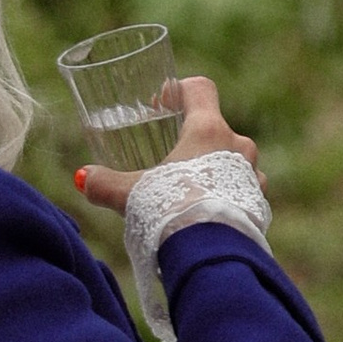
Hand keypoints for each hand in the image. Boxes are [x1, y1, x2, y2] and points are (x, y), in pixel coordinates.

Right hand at [74, 74, 262, 214]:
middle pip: (217, 127)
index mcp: (208, 130)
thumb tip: (83, 179)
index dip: (180, 91)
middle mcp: (238, 146)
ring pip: (235, 161)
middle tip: (172, 157)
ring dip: (216, 169)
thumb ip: (105, 183)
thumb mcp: (131, 194)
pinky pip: (245, 191)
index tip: (162, 104)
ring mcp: (253, 174)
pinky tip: (208, 213)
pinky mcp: (259, 203)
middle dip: (195, 140)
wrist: (209, 251)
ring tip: (191, 189)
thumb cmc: (171, 211)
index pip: (201, 89)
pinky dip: (228, 196)